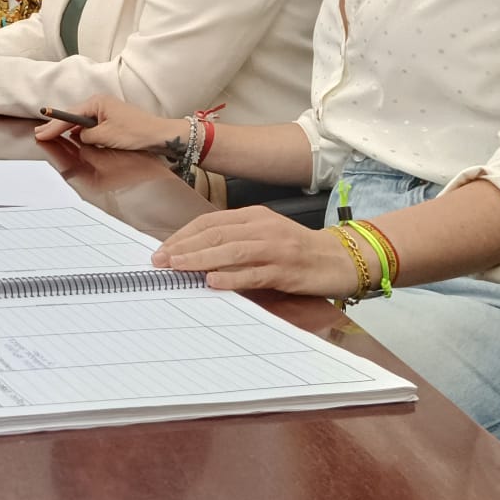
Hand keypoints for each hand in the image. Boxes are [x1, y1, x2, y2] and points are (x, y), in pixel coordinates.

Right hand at [34, 97, 185, 153]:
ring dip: (66, 128)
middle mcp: (100, 104)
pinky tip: (71, 135)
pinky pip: (90, 124)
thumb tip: (80, 136)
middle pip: (72, 116)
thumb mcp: (105, 136)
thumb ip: (87, 135)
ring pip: (80, 120)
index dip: (53, 126)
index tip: (40, 133)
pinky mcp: (112, 120)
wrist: (160, 135)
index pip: (69, 116)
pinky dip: (79, 131)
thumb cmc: (136, 132)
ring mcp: (106, 111)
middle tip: (40, 133)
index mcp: (97, 103)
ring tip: (50, 134)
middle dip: (56, 125)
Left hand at [152, 206, 362, 296]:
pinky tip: (212, 282)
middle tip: (159, 259)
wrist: (340, 259)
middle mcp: (262, 228)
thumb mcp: (265, 235)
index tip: (163, 248)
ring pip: (231, 251)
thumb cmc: (298, 250)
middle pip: (215, 235)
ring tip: (176, 267)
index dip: (183, 235)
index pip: (210, 222)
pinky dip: (231, 277)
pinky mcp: (286, 270)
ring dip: (199, 259)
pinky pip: (254, 273)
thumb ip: (235, 240)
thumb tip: (196, 254)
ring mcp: (275, 248)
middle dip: (184, 247)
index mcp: (254, 217)